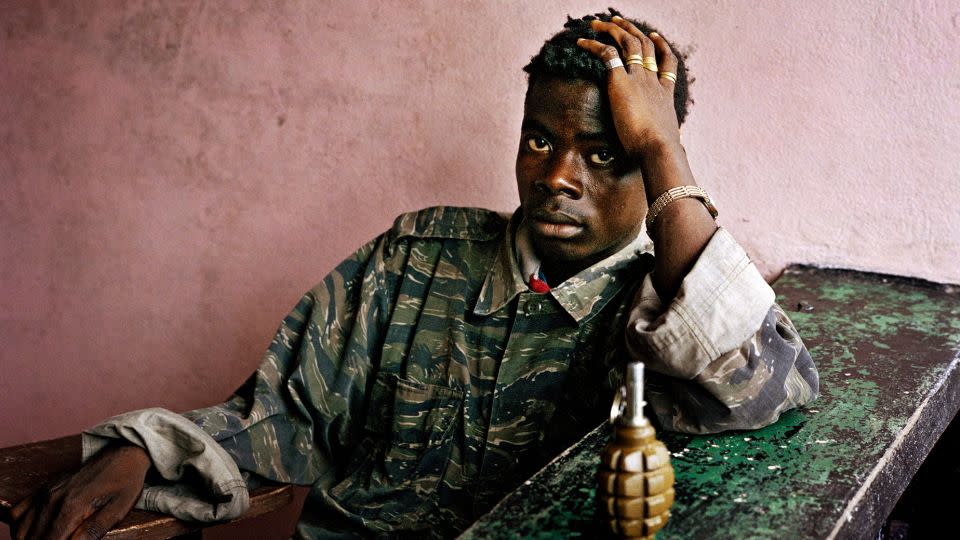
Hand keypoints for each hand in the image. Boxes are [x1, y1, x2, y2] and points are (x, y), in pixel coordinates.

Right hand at [10, 444, 150, 539]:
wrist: (122, 456)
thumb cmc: (124, 484)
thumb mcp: (118, 510)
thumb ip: (93, 530)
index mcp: (71, 507)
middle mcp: (52, 500)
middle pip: (34, 538)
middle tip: (66, 538)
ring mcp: (45, 493)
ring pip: (22, 529)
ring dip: (33, 539)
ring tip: (54, 538)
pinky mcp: (43, 490)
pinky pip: (18, 513)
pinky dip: (22, 527)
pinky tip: (38, 532)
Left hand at [576, 17, 681, 161]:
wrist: (657, 147)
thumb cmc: (662, 152)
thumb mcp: (669, 143)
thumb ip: (671, 143)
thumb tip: (676, 155)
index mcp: (665, 95)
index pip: (667, 64)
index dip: (661, 47)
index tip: (655, 37)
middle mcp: (653, 81)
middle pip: (646, 46)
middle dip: (633, 30)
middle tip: (620, 21)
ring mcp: (639, 78)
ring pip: (628, 42)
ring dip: (613, 29)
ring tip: (599, 23)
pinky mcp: (621, 81)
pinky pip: (606, 54)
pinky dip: (593, 44)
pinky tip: (582, 41)